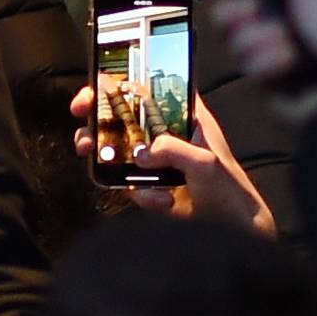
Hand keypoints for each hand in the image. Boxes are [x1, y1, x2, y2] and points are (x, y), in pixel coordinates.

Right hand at [69, 84, 274, 232]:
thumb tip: (141, 152)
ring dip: (103, 154)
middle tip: (81, 116)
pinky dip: (139, 194)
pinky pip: (128, 184)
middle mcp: (169, 135)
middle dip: (100, 116)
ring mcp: (157, 162)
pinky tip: (163, 202)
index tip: (100, 84)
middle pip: (126, 116)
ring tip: (93, 157)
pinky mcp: (151, 187)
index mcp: (187, 118)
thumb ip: (174, 150)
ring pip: (118, 149)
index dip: (125, 83)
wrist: (235, 233)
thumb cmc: (232, 191)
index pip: (152, 89)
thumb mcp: (206, 163)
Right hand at [209, 0, 316, 122]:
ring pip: (235, 42)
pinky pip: (248, 70)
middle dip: (236, 12)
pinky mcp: (267, 86)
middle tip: (254, 12)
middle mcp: (277, 20)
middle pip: (226, 12)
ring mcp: (271, 54)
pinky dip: (269, 67)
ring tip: (290, 48)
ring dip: (261, 42)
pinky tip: (290, 69)